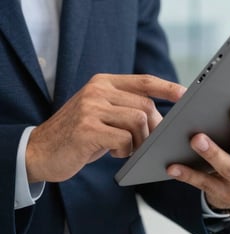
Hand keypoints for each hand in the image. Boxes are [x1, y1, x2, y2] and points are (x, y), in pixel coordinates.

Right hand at [26, 74, 185, 183]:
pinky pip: (124, 139)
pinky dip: (125, 150)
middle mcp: (98, 90)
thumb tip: (159, 117)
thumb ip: (124, 106)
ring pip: (138, 120)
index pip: (143, 80)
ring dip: (139, 141)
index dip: (167, 87)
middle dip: (154, 127)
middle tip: (148, 143)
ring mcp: (91, 107)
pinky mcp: (87, 128)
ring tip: (127, 148)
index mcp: (103, 82)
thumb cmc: (78, 134)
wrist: (39, 151)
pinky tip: (113, 153)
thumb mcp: (100, 112)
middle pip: (145, 105)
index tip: (185, 94)